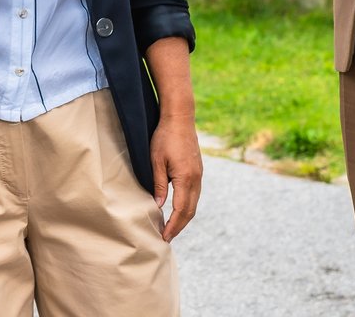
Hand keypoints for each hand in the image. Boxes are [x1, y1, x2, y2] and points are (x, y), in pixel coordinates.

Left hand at [150, 114, 202, 240]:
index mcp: (186, 178)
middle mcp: (196, 179)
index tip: (164, 237)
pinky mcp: (197, 170)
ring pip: (194, 204)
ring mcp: (199, 175)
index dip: (173, 225)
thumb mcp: (156, 160)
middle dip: (179, 226)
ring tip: (171, 228)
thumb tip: (159, 206)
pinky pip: (194, 194)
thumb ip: (159, 183)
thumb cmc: (164, 137)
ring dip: (184, 218)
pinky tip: (177, 210)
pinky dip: (187, 206)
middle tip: (167, 237)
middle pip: (190, 211)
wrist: (180, 118)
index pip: (181, 210)